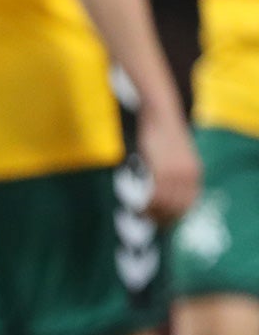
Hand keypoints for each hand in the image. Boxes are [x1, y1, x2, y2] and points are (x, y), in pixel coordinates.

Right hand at [137, 104, 200, 223]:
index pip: (188, 204)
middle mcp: (190, 176)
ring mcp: (176, 173)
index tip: (162, 222)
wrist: (161, 113)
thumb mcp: (174, 155)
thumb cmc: (163, 133)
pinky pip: (155, 194)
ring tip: (140, 213)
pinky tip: (138, 204)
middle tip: (147, 220)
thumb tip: (161, 191)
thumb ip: (173, 172)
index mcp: (195, 173)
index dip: (175, 215)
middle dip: (162, 217)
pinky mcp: (162, 169)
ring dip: (152, 212)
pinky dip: (147, 203)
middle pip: (177, 207)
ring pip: (165, 203)